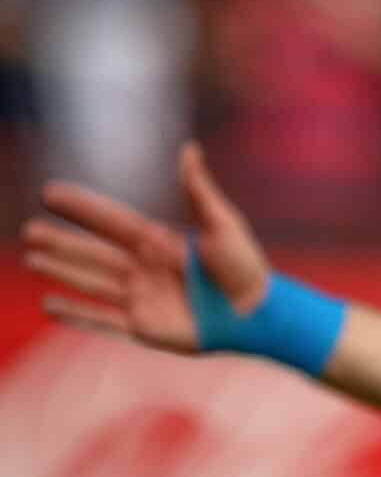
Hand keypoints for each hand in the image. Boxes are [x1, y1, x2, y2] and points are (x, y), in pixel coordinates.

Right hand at [22, 142, 269, 350]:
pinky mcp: (145, 328)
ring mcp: (143, 298)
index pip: (112, 221)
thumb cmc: (246, 267)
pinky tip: (51, 305)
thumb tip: (189, 149)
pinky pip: (102, 321)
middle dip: (62, 242)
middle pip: (94, 252)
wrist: (257, 314)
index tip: (50, 192)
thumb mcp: (223, 223)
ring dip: (62, 271)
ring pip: (92, 282)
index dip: (83, 208)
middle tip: (28, 230)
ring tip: (32, 258)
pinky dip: (77, 315)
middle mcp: (146, 268)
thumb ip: (199, 190)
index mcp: (161, 242)